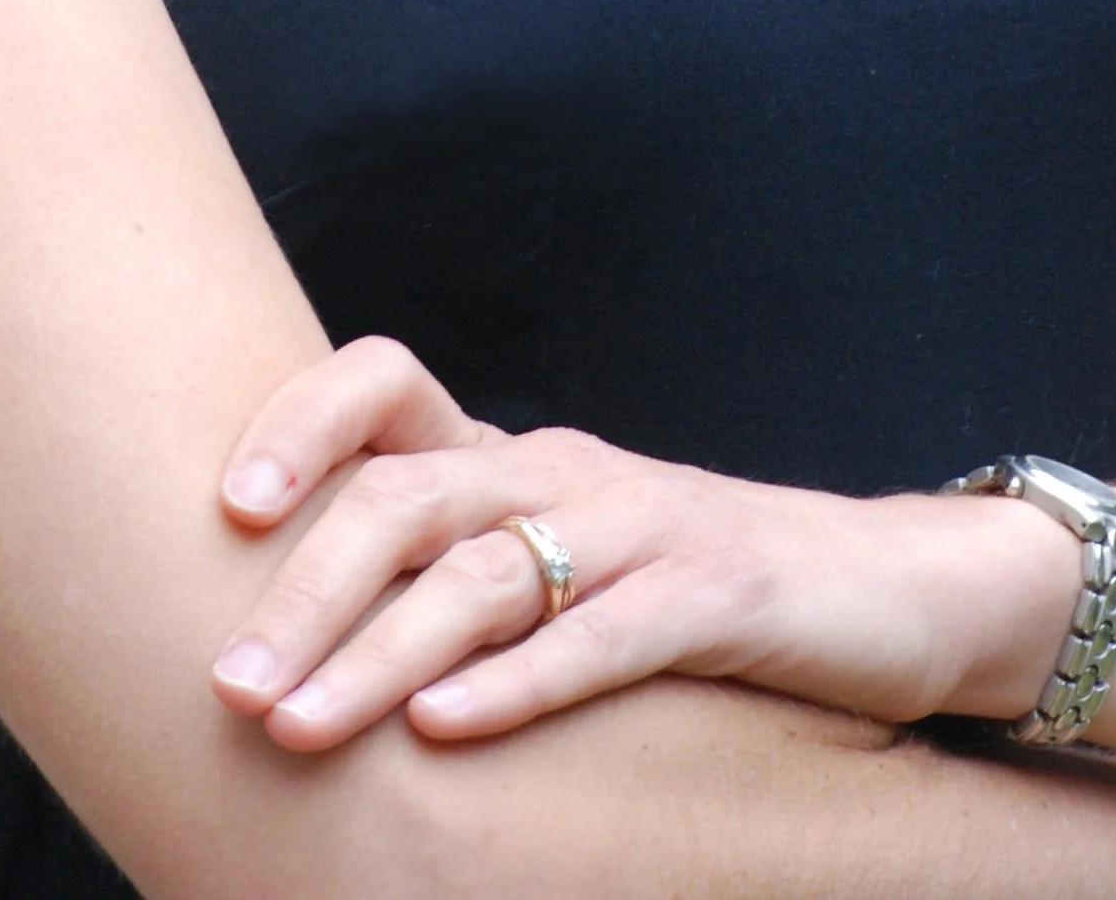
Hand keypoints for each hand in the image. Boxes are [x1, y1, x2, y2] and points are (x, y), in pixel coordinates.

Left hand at [210, 342, 1072, 752]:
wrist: (891, 589)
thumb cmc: (697, 589)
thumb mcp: (566, 566)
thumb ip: (457, 578)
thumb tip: (304, 645)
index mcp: (518, 454)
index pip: (389, 386)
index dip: (302, 423)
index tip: (224, 507)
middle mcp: (566, 467)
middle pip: (410, 499)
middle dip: (307, 593)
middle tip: (225, 686)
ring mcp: (644, 523)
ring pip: (487, 574)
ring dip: (380, 656)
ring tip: (296, 727)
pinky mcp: (720, 593)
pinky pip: (607, 633)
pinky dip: (520, 680)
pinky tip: (446, 729)